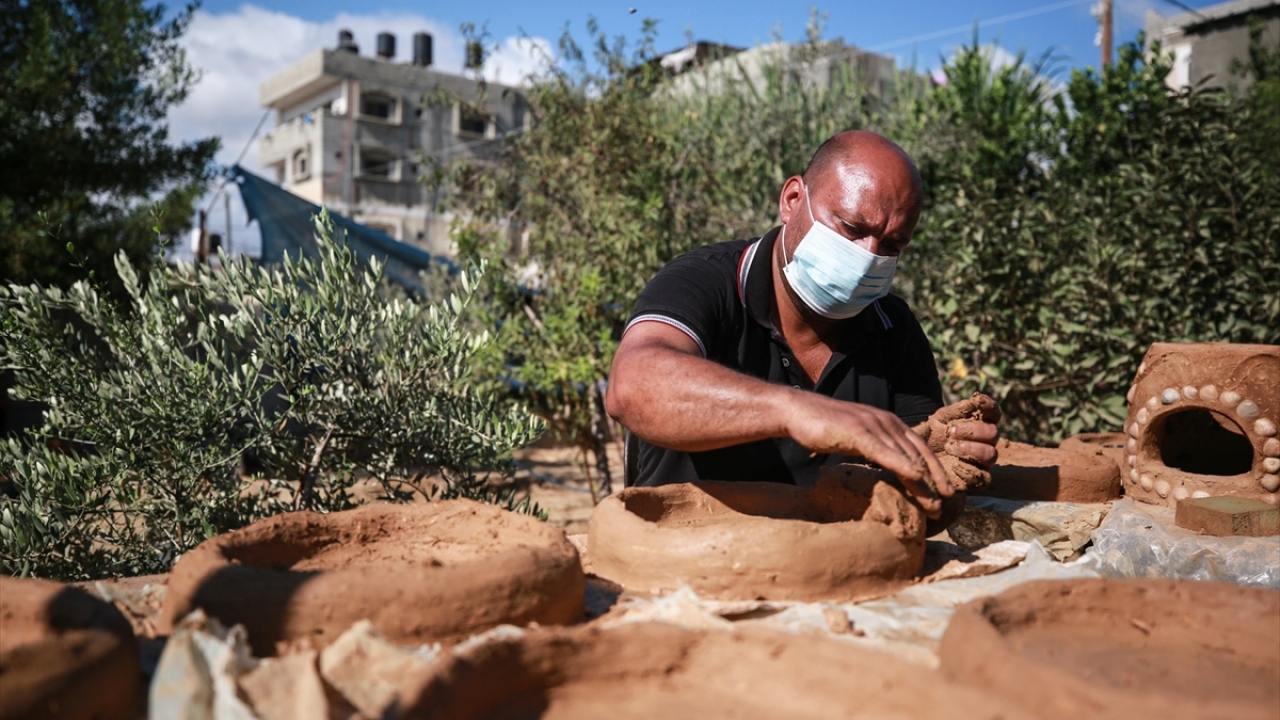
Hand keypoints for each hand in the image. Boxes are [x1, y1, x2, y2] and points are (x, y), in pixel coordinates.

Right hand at [785, 392, 952, 517]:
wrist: (797, 411)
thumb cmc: (824, 426)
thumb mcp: (857, 436)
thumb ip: (874, 446)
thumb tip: (885, 464)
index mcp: (888, 422)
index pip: (920, 447)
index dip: (936, 468)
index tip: (947, 489)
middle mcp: (886, 421)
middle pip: (920, 452)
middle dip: (938, 478)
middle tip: (951, 500)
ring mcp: (873, 426)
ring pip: (906, 457)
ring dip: (925, 483)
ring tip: (936, 505)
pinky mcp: (859, 433)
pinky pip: (886, 453)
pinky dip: (904, 466)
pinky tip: (916, 480)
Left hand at [913, 393, 1001, 490]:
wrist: (918, 459)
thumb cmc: (930, 437)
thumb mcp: (937, 421)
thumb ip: (954, 412)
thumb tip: (971, 403)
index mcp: (979, 424)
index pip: (993, 414)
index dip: (990, 407)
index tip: (978, 402)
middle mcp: (985, 442)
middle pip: (993, 433)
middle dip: (973, 430)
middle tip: (950, 431)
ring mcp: (983, 461)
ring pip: (991, 454)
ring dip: (970, 449)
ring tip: (948, 447)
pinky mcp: (977, 480)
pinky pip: (984, 478)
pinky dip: (969, 471)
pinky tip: (953, 465)